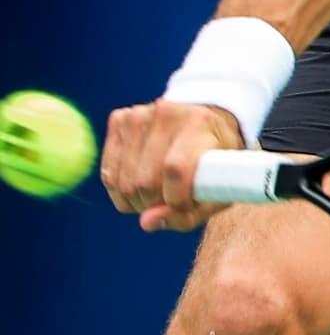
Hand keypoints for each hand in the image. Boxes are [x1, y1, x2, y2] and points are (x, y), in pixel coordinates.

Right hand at [100, 99, 243, 231]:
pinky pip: (108, 175)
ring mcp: (139, 114)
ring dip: (137, 200)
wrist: (205, 124)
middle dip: (156, 204)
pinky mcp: (119, 120)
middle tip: (171, 199)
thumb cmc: (214, 163)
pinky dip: (122, 191)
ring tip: (159, 191)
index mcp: (200, 122)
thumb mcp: (216, 190)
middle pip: (145, 180)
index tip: (185, 207)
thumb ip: (186, 215)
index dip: (176, 200)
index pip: (176, 169)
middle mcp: (167, 112)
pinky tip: (141, 181)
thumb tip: (146, 222)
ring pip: (124, 182)